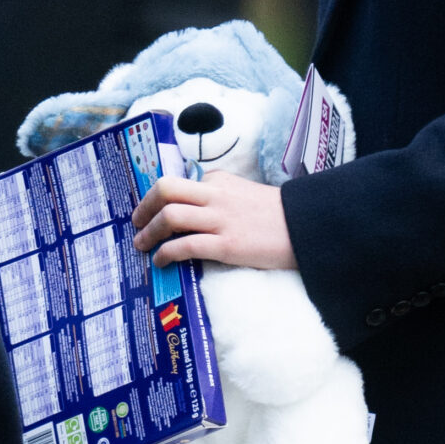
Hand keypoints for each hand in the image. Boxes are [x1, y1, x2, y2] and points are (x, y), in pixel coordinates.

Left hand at [132, 171, 296, 268]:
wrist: (308, 227)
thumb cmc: (278, 215)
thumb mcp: (245, 193)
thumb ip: (220, 196)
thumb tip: (194, 208)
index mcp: (219, 181)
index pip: (179, 183)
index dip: (158, 198)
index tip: (149, 212)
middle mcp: (216, 196)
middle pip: (165, 189)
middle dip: (144, 207)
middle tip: (136, 223)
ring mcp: (220, 220)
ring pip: (170, 216)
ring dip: (149, 232)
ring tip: (143, 245)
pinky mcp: (227, 244)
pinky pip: (185, 245)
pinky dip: (166, 253)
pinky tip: (161, 261)